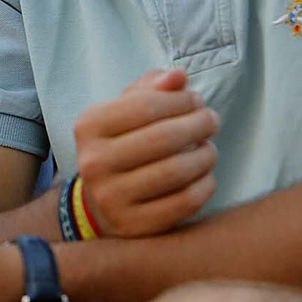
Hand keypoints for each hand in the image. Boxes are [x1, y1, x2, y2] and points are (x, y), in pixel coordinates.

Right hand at [72, 68, 218, 237]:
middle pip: (164, 137)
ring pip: (177, 170)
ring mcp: (112, 197)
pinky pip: (185, 202)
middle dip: (199, 124)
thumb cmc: (120, 145)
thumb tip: (178, 76)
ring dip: (205, 154)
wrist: (99, 203)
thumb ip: (151, 88)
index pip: (145, 105)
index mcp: (88, 126)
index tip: (197, 100)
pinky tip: (205, 175)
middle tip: (212, 120)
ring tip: (209, 148)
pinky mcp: (134, 225)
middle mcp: (94, 162)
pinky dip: (205, 185)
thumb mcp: (124, 111)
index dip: (180, 100)